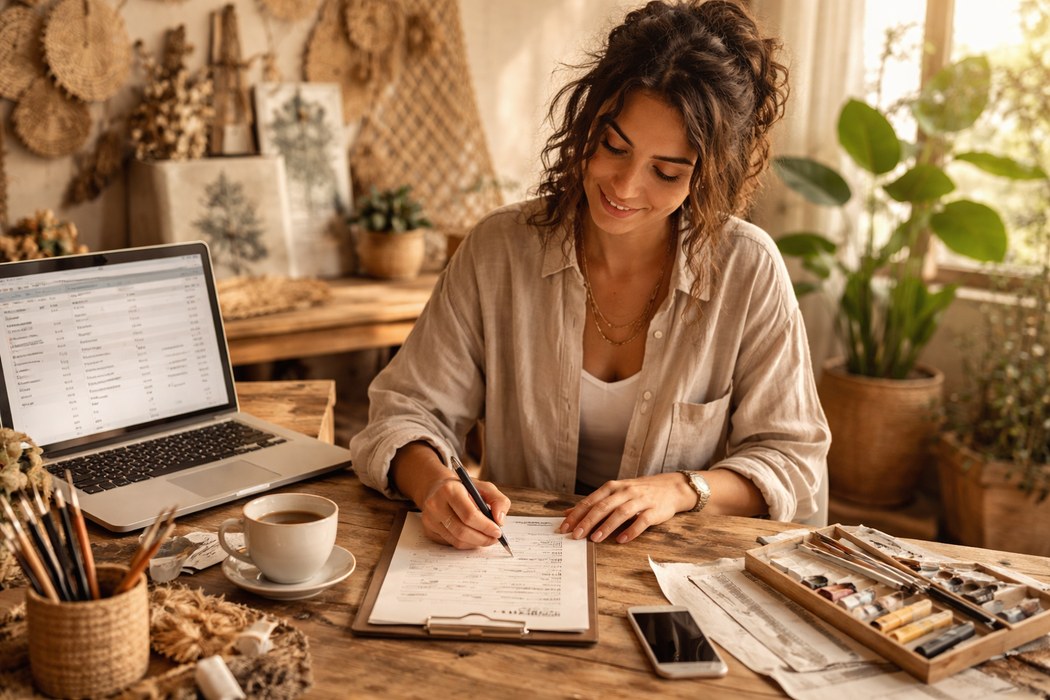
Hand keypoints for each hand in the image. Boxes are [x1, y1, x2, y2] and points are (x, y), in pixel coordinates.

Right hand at [418, 475, 511, 548]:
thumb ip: (498, 500)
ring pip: (457, 540)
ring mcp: (429, 519)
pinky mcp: (428, 530)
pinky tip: (473, 536)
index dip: (486, 526)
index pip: (469, 515)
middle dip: (482, 538)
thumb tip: (500, 520)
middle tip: (495, 538)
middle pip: (462, 531)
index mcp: (449, 490)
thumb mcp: (484, 487)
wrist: (438, 487)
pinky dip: (466, 543)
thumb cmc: (464, 488)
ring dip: (476, 542)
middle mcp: (435, 504)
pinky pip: (451, 543)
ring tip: (486, 538)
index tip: (498, 532)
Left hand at [558, 472, 695, 543]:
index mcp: (612, 487)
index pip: (591, 501)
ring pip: (621, 513)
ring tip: (595, 539)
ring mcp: (640, 500)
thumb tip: (569, 513)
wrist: (670, 488)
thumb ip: (594, 503)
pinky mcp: (654, 510)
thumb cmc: (638, 492)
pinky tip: (621, 540)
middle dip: (588, 521)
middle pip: (603, 506)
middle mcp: (625, 491)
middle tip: (576, 535)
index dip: (577, 514)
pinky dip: (631, 531)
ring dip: (607, 526)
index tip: (565, 527)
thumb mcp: (615, 492)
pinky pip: (642, 521)